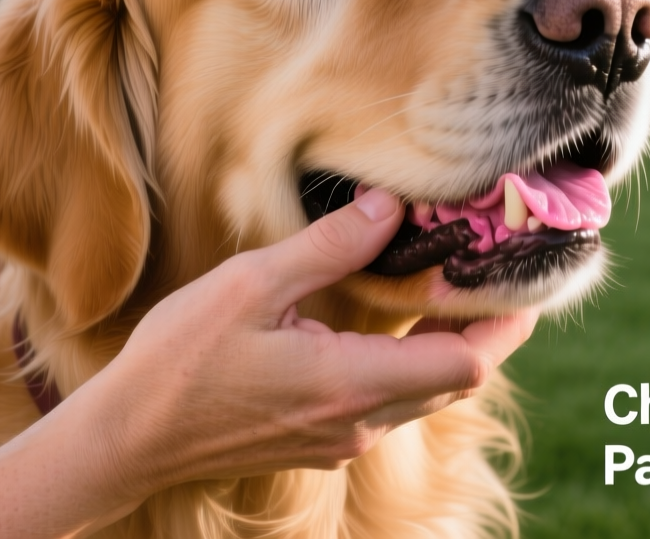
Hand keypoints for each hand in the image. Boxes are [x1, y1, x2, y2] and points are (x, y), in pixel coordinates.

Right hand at [65, 188, 538, 503]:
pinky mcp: (319, 443)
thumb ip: (330, 247)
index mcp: (350, 383)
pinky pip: (389, 405)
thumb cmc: (178, 362)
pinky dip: (409, 367)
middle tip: (495, 273)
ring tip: (451, 290)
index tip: (522, 279)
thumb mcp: (251, 285)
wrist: (126, 441)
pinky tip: (391, 327)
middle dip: (486, 331)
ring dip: (448, 350)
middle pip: (457, 382)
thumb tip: (391, 206)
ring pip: (425, 396)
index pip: (467, 364)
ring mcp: (339, 439)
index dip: (505, 323)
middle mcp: (358, 422)